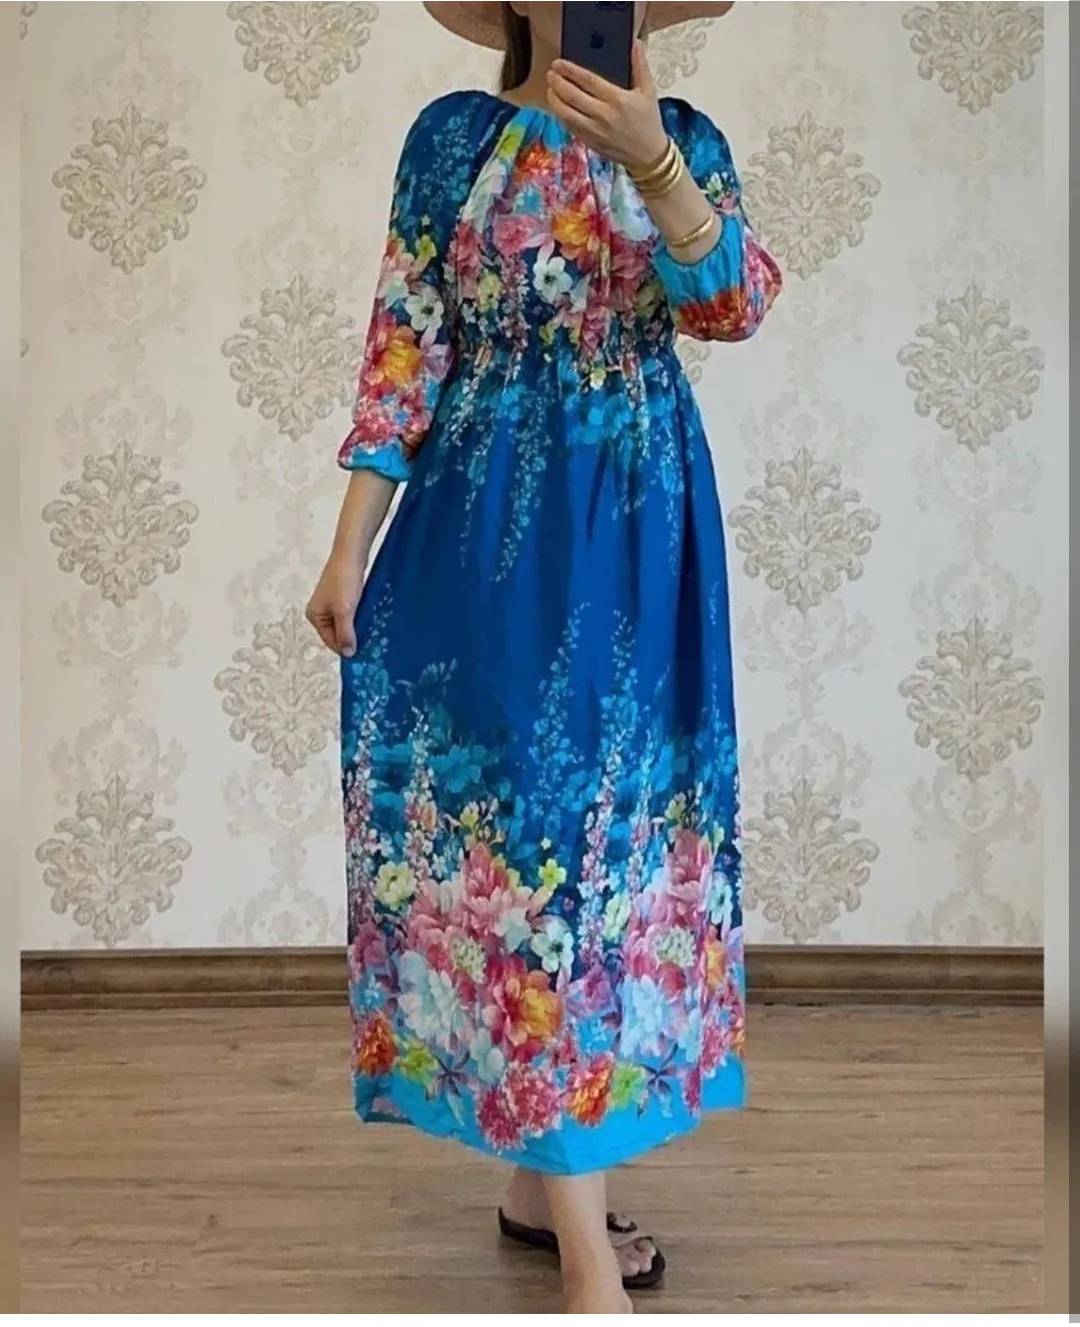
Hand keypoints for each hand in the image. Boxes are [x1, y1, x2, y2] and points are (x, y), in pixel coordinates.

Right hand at [305, 550, 365, 656]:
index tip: (364, 653)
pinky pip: (350, 614)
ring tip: (371, 630)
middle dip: (353, 637)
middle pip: (337, 633)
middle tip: (370, 642)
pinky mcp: (341, 596)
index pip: (330, 641)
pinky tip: (370, 618)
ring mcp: (330, 604)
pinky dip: (359, 617)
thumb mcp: (344, 611)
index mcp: (315, 616)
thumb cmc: (344, 580)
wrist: (351, 554)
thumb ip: (345, 633)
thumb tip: (347, 653)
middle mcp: (320, 611)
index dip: (346, 648)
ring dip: (358, 627)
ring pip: (346, 624)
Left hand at [546, 40, 666, 172]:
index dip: (570, 70)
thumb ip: (640, 65)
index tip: (558, 63)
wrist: (648, 156)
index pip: (588, 80)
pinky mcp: (590, 142)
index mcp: (617, 99)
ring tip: (550, 89)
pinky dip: (561, 116)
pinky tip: (558, 107)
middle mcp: (603, 115)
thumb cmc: (648, 122)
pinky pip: (569, 127)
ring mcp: (594, 131)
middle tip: (550, 74)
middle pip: (572, 96)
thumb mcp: (648, 90)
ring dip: (554, 100)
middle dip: (557, 83)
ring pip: (566, 114)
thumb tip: (635, 44)